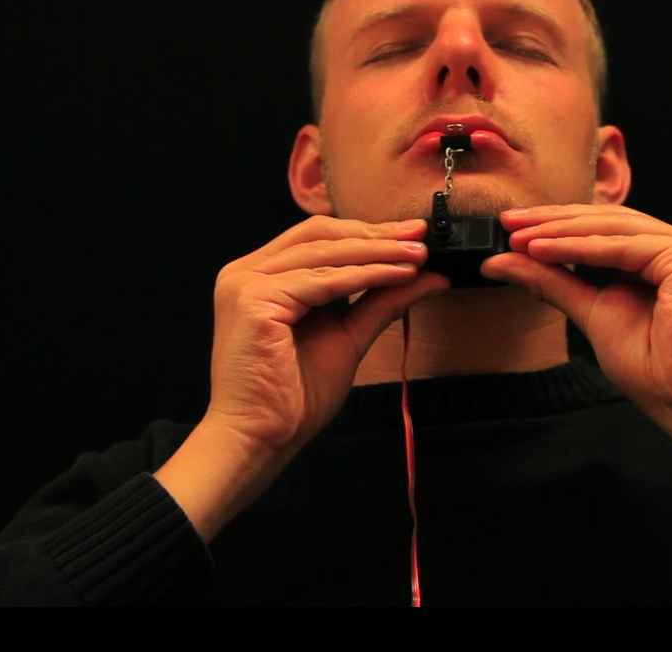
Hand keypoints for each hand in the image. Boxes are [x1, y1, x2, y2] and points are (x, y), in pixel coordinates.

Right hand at [157, 216, 447, 539]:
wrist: (260, 439)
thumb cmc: (292, 398)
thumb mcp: (347, 336)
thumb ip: (380, 302)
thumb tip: (426, 276)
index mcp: (259, 277)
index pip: (317, 238)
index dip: (365, 231)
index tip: (411, 235)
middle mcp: (245, 273)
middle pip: (319, 236)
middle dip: (375, 234)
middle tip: (420, 235)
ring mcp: (245, 284)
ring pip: (324, 254)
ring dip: (377, 252)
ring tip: (417, 255)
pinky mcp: (253, 300)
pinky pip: (321, 281)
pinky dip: (365, 276)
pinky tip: (397, 275)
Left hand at [482, 204, 671, 476]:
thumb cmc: (659, 374)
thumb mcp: (594, 316)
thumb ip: (555, 282)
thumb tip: (506, 262)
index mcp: (666, 262)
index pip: (608, 231)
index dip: (560, 227)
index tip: (514, 233)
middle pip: (610, 222)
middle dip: (554, 221)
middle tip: (508, 224)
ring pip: (615, 228)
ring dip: (560, 230)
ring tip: (518, 238)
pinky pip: (624, 246)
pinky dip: (579, 246)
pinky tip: (542, 249)